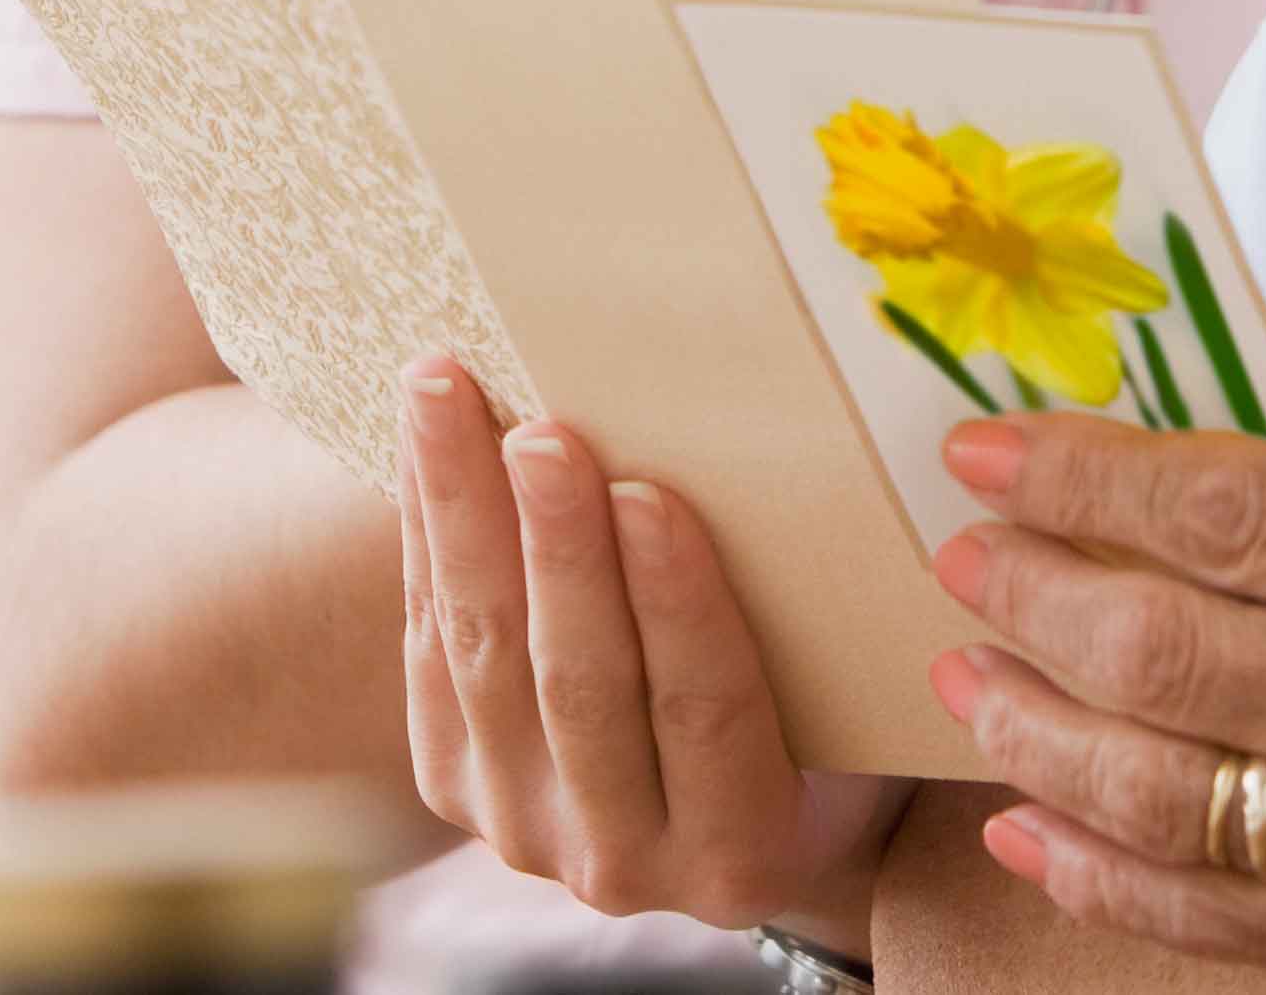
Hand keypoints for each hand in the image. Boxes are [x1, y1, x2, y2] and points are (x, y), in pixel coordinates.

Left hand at [397, 359, 909, 933]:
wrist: (727, 818)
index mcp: (743, 854)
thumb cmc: (816, 725)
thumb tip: (773, 459)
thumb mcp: (844, 705)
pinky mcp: (451, 784)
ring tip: (447, 400)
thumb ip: (804, 631)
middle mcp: (624, 865)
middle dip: (557, 549)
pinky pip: (427, 650)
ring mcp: (525, 829)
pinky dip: (424, 537)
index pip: (706, 712)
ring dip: (463, 518)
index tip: (649, 494)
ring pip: (485, 660)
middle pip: (582, 686)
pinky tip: (421, 446)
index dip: (675, 603)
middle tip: (542, 435)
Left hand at [921, 412, 1265, 983]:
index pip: (1231, 514)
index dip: (1087, 476)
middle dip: (1031, 594)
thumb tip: (1215, 420)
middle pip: (1172, 652)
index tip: (986, 446)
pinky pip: (1220, 921)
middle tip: (957, 551)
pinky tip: (1028, 826)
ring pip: (1166, 799)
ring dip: (1036, 733)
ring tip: (966, 675)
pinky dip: (1102, 878)